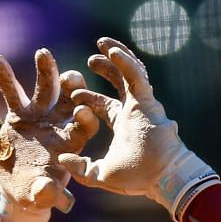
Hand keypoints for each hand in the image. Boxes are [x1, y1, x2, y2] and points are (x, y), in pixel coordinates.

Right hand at [0, 48, 100, 221]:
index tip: (82, 109)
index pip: (83, 127)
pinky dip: (5, 76)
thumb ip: (51, 195)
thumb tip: (63, 201)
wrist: (17, 188)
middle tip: (71, 76)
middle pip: (68, 101)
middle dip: (71, 88)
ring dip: (46, 72)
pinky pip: (12, 93)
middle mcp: (58, 124)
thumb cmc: (34, 193)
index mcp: (71, 143)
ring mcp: (39, 116)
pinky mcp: (19, 114)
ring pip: (45, 90)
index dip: (84, 118)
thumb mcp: (41, 196)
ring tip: (43, 53)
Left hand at [60, 38, 218, 220]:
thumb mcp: (99, 174)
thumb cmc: (136, 178)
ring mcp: (142, 104)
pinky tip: (112, 52)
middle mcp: (133, 111)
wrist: (160, 177)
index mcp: (123, 125)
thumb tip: (61, 160)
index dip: (90, 97)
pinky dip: (125, 63)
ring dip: (117, 55)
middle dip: (105, 68)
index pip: (105, 104)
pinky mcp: (147, 101)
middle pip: (119, 82)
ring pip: (130, 72)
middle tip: (90, 59)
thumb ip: (80, 168)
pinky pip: (136, 76)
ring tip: (102, 43)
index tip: (74, 94)